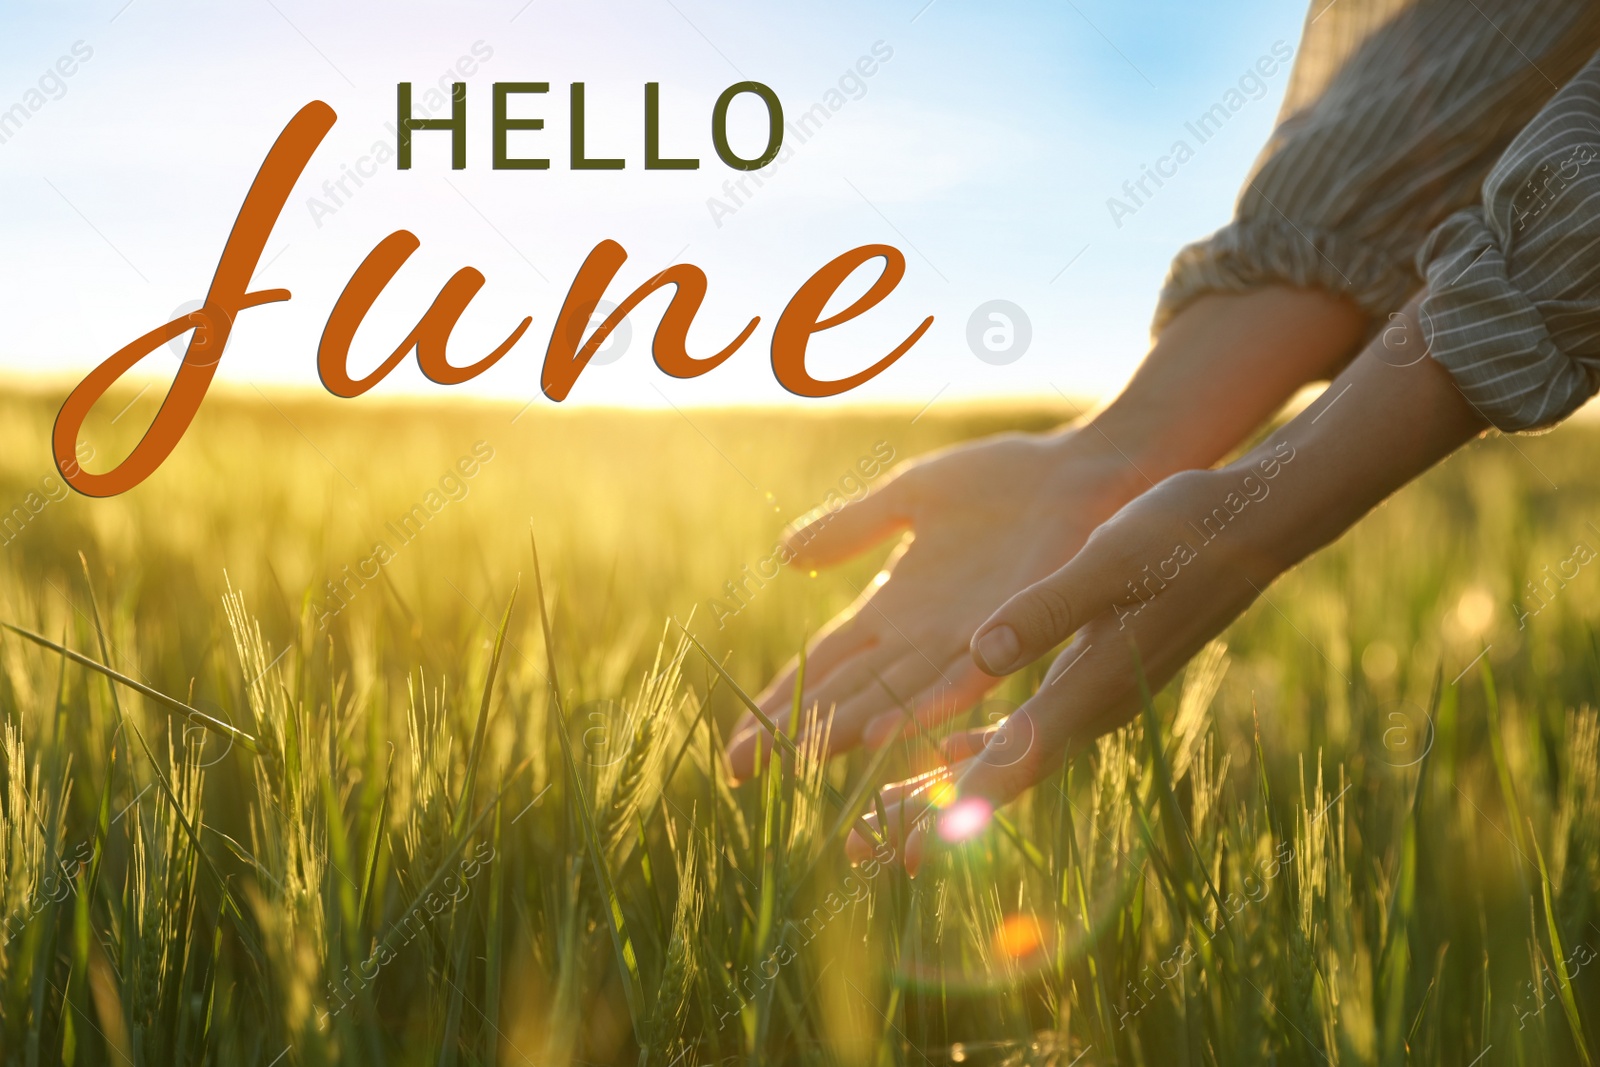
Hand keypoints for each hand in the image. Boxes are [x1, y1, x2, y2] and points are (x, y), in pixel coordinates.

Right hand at [724, 429, 1143, 779]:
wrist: (1085, 472)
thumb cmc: (1007, 482)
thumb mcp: (912, 496)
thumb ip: (853, 527)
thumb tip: (785, 555)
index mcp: (895, 607)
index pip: (822, 664)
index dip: (777, 702)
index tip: (735, 744)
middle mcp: (923, 638)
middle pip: (843, 692)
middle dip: (791, 732)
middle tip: (738, 772)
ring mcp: (966, 639)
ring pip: (890, 698)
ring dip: (844, 731)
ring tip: (798, 764)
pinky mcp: (1011, 629)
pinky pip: (963, 676)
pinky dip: (922, 706)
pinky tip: (884, 734)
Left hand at [846, 459, 1293, 873]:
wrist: (1249, 526)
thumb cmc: (1181, 536)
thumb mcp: (1107, 562)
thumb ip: (1045, 608)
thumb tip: (982, 652)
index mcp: (1091, 687)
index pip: (1014, 762)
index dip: (957, 807)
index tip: (907, 846)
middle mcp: (1092, 708)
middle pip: (1000, 782)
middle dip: (928, 817)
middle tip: (858, 850)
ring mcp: (1094, 698)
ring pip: (1008, 761)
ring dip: (943, 789)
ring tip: (880, 817)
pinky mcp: (1094, 677)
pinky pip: (1027, 730)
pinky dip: (980, 749)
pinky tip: (946, 754)